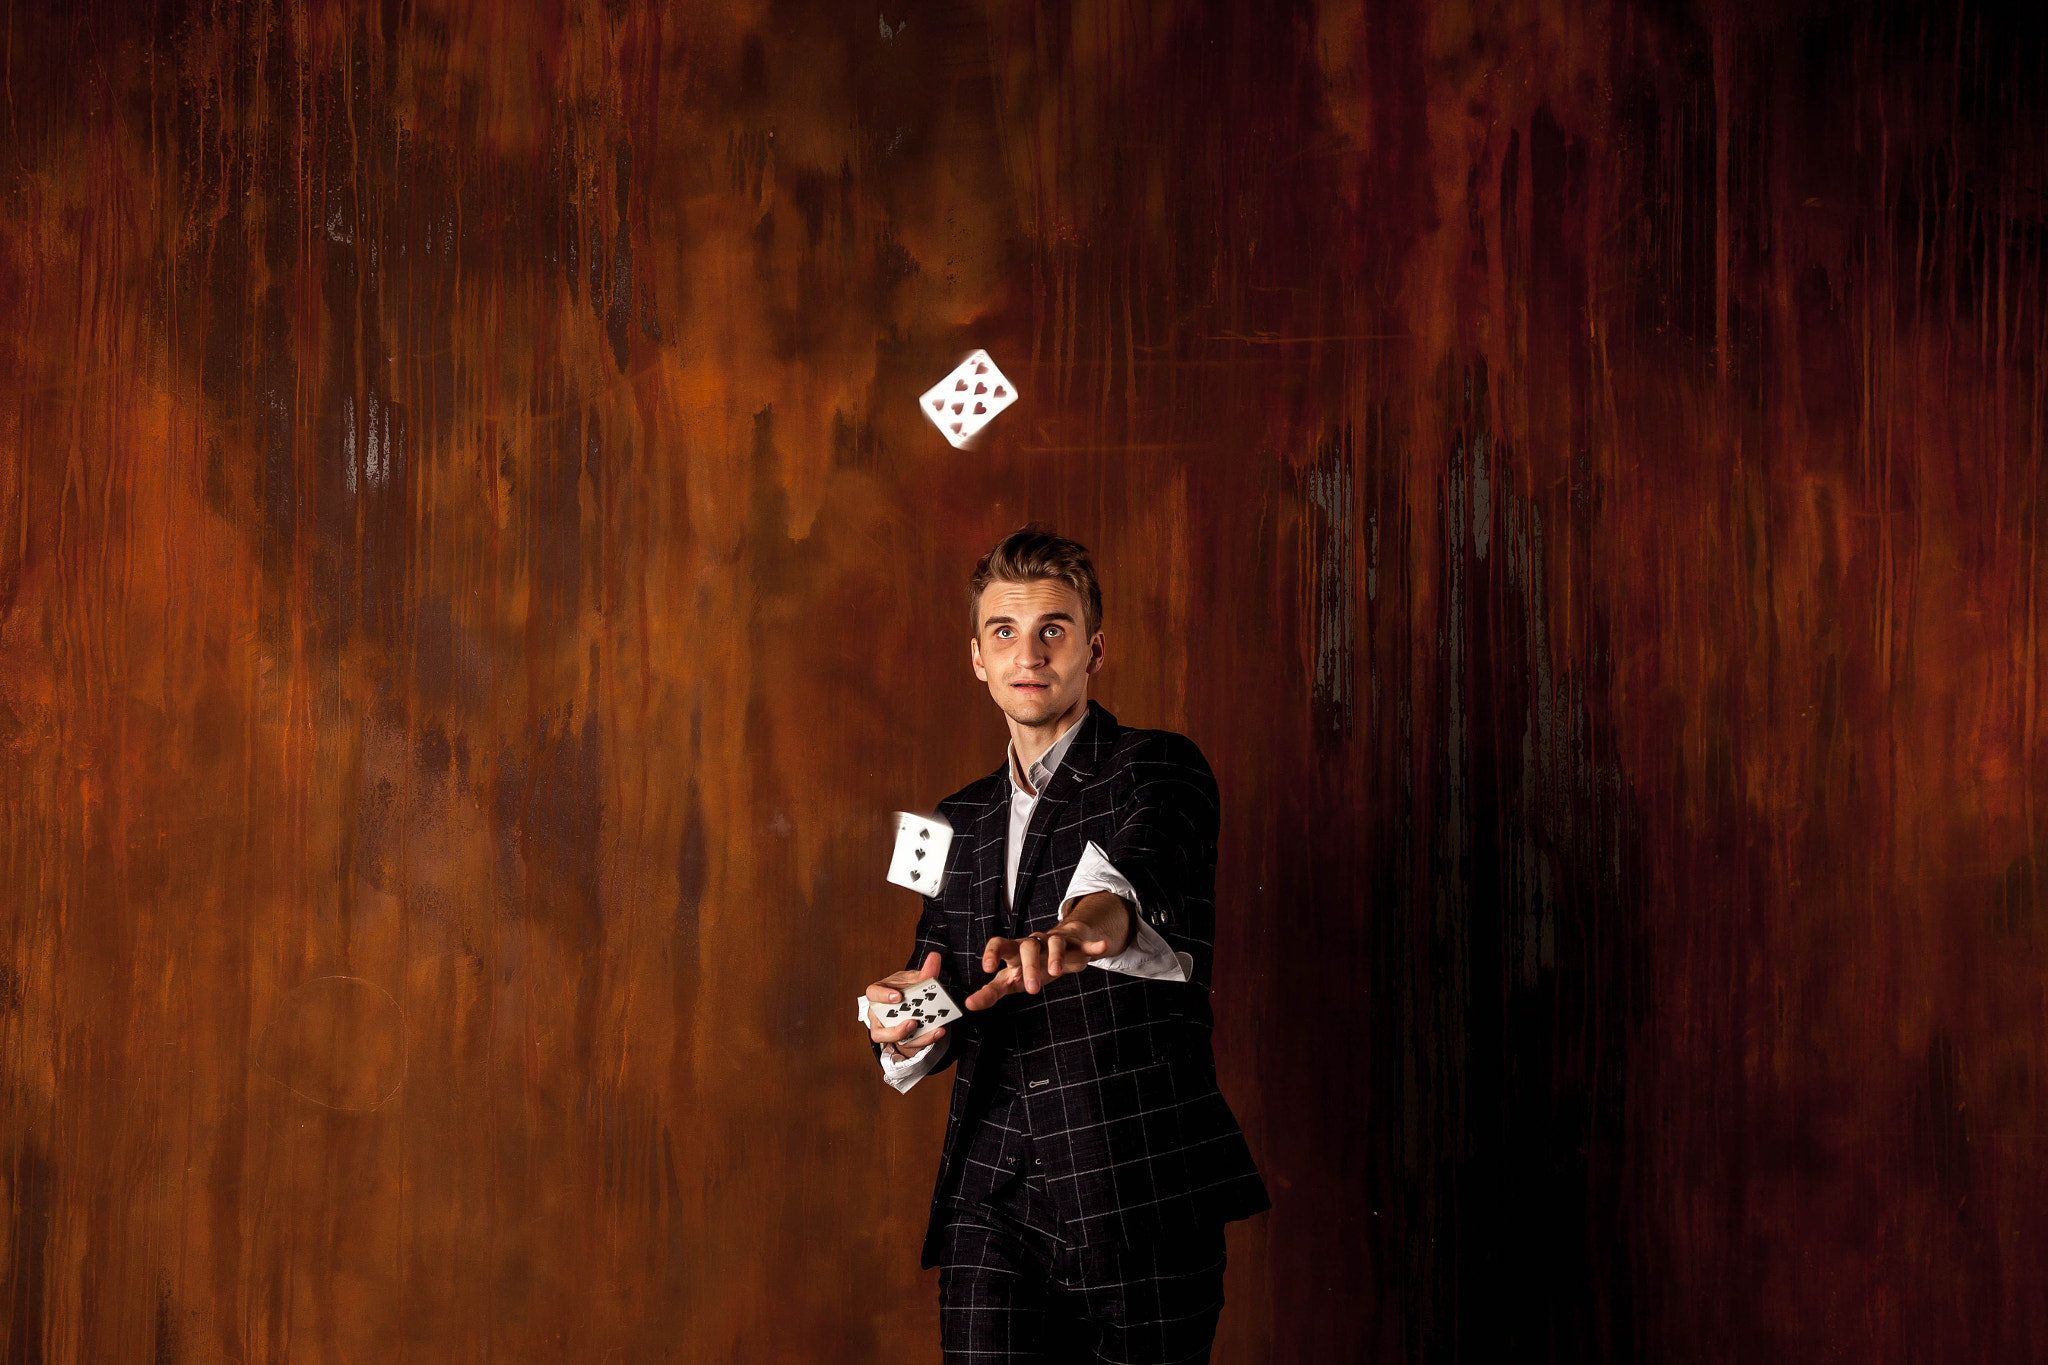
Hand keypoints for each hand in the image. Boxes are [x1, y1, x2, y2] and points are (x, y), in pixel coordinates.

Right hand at [865, 951, 948, 1057]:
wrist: (912, 1003)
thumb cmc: (907, 989)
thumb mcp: (915, 979)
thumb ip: (926, 972)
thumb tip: (935, 957)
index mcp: (879, 993)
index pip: (873, 994)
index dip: (883, 996)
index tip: (898, 996)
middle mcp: (879, 1014)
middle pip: (879, 1027)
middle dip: (896, 1029)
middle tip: (913, 1022)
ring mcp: (888, 1029)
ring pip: (892, 1040)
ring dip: (909, 1037)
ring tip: (929, 1029)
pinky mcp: (901, 1039)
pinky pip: (909, 1044)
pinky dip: (924, 1039)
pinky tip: (938, 1031)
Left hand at [964, 892, 1132, 1010]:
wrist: (1058, 946)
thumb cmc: (1028, 966)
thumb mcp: (1010, 980)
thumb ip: (990, 992)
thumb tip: (968, 1005)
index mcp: (1014, 952)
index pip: (999, 945)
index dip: (992, 953)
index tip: (987, 968)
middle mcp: (1032, 944)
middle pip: (1027, 947)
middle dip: (1029, 966)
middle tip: (1031, 989)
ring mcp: (1053, 942)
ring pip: (1052, 943)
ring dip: (1054, 956)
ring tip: (1055, 972)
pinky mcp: (1074, 945)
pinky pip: (1083, 944)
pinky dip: (1092, 945)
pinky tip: (1100, 947)